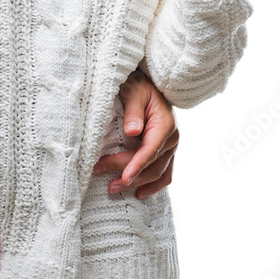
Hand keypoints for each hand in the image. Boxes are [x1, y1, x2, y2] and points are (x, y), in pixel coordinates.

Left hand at [93, 71, 178, 198]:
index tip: (124, 177)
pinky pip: (164, 173)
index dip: (137, 165)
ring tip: (114, 190)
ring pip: (158, 173)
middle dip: (130, 176)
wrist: (149, 85)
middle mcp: (172, 138)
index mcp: (165, 124)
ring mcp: (171, 147)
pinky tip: (139, 193)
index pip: (150, 150)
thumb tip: (133, 132)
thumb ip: (133, 112)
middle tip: (107, 184)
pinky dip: (153, 185)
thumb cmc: (139, 87)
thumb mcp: (134, 92)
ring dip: (137, 184)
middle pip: (152, 165)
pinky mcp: (166, 152)